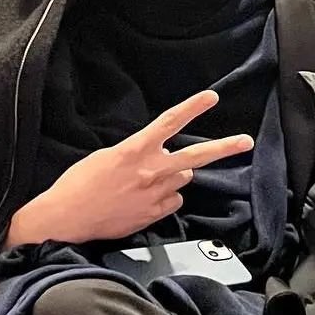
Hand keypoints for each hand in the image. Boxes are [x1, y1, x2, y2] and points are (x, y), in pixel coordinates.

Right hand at [5, 90, 253, 247]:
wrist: (68, 217)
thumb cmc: (80, 184)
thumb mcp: (107, 156)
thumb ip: (141, 154)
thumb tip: (164, 157)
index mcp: (135, 149)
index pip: (169, 122)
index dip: (192, 108)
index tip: (211, 97)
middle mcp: (151, 170)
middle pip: (196, 156)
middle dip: (224, 148)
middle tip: (246, 141)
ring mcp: (157, 194)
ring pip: (183, 178)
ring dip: (174, 176)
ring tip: (147, 181)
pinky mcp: (157, 214)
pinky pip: (175, 201)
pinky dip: (167, 198)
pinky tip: (145, 199)